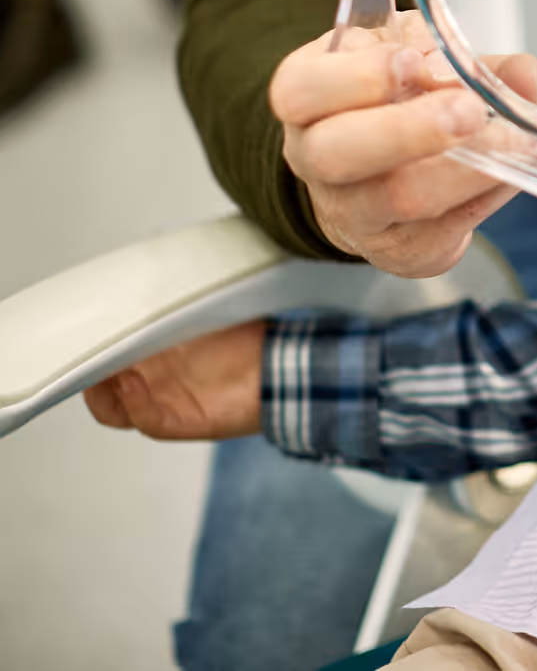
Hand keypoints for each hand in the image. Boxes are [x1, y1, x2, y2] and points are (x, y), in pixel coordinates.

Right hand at [83, 320, 265, 440]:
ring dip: (105, 394)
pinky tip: (133, 383)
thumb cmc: (244, 338)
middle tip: (87, 355)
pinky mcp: (182, 423)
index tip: (82, 337)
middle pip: (101, 392)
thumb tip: (139, 284)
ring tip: (105, 370)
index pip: (105, 365)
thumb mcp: (199, 314)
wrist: (281, 364)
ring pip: (115, 412)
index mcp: (152, 359)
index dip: (91, 355)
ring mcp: (165, 405)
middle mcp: (153, 385)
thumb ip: (168, 306)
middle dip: (89, 375)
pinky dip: (135, 406)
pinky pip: (147, 422)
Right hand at [271, 14, 536, 275]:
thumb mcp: (419, 58)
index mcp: (308, 99)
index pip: (301, 91)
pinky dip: (489, 195)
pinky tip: (515, 170)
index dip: (355, 78)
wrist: (377, 172)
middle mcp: (315, 158)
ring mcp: (352, 211)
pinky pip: (444, 230)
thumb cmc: (393, 101)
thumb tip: (525, 75)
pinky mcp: (398, 249)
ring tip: (516, 142)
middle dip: (410, 130)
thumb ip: (470, 61)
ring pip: (397, 199)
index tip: (411, 62)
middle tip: (470, 111)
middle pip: (338, 153)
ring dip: (466, 169)